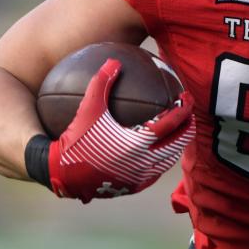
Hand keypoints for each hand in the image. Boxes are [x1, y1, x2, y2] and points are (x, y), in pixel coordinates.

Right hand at [48, 58, 195, 202]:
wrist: (61, 174)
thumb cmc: (75, 140)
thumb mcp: (88, 108)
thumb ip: (102, 82)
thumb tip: (114, 61)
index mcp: (139, 143)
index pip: (172, 124)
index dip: (184, 109)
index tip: (186, 97)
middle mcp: (144, 163)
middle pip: (178, 144)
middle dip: (188, 127)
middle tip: (188, 114)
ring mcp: (139, 178)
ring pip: (168, 160)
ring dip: (176, 144)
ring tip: (177, 131)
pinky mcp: (132, 187)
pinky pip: (154, 173)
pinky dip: (161, 160)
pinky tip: (157, 151)